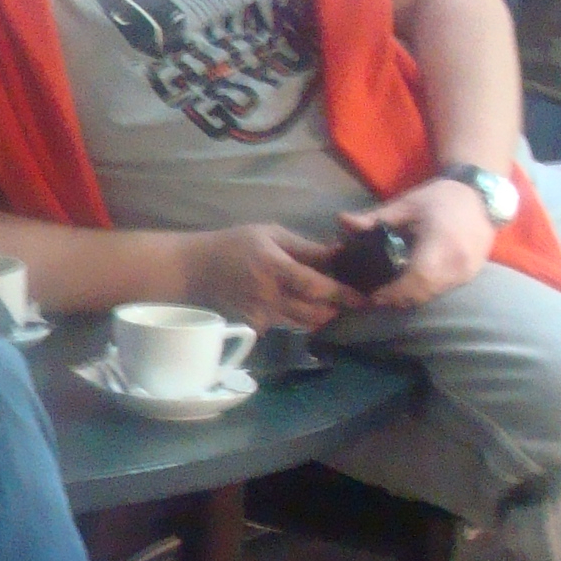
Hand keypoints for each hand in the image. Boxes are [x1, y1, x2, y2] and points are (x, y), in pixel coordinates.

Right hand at [178, 223, 356, 330]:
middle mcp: (269, 296)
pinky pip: (287, 327)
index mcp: (274, 268)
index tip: (365, 298)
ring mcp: (261, 315)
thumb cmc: (235, 244)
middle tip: (357, 305)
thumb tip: (340, 254)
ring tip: (340, 310)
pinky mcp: (255, 326)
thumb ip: (305, 247)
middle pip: (314, 312)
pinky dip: (302, 321)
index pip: (315, 286)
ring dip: (324, 318)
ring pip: (304, 323)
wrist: (195, 269)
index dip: (343, 294)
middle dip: (338, 311)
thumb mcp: (270, 233)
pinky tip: (310, 313)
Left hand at [338, 178, 496, 310]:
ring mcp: (467, 272)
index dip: (393, 292)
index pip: (416, 278)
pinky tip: (409, 286)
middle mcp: (458, 263)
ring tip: (389, 294)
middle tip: (375, 297)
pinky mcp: (471, 276)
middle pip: (423, 293)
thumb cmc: (441, 198)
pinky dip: (425, 292)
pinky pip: (443, 291)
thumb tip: (341, 221)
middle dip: (398, 299)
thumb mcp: (406, 204)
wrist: (482, 197)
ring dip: (411, 298)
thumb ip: (374, 217)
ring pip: (433, 296)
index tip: (373, 295)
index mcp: (441, 243)